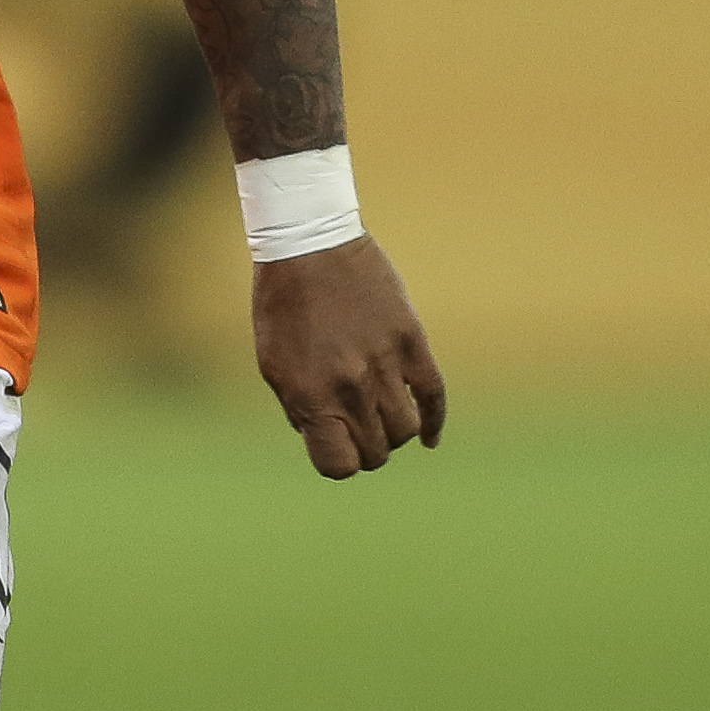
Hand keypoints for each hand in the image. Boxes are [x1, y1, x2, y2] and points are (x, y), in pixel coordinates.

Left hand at [252, 237, 444, 478]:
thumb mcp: (275, 366)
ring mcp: (384, 364)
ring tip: (382, 418)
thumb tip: (331, 441)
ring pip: (405, 429)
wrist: (310, 245)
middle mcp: (350, 387)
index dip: (338, 461)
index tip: (336, 446)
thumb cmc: (282, 306)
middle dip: (367, 448)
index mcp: (310, 397)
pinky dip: (434, 423)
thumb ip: (302, 410)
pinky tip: (428, 438)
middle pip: (376, 451)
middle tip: (359, 431)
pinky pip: (434, 396)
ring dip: (395, 433)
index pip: (338, 465)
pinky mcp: (411, 341)